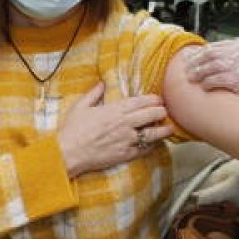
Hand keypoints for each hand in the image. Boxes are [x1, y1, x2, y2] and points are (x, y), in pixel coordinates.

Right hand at [57, 81, 172, 177]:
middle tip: (165, 111)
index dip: (153, 99)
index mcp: (115, 110)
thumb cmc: (73, 129)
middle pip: (151, 115)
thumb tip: (102, 84)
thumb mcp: (81, 106)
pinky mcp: (126, 154)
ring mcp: (127, 140)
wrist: (69, 153)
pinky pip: (144, 149)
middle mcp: (124, 124)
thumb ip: (94, 94)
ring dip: (163, 130)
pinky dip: (151, 146)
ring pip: (152, 134)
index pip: (140, 102)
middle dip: (161, 112)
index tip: (159, 99)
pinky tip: (154, 144)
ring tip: (169, 128)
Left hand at [185, 40, 238, 95]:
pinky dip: (208, 83)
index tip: (190, 57)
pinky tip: (204, 86)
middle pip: (210, 54)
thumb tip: (210, 56)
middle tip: (187, 68)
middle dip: (195, 61)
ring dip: (199, 72)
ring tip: (192, 78)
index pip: (214, 46)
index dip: (199, 52)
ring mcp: (238, 66)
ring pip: (211, 66)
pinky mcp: (238, 80)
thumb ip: (232, 53)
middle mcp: (238, 53)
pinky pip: (217, 80)